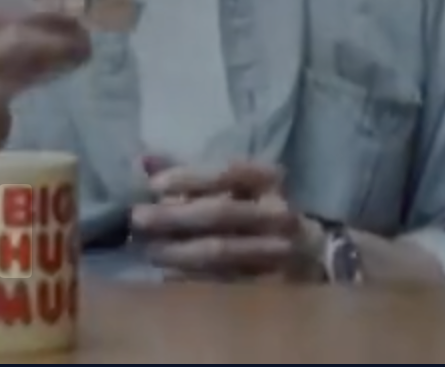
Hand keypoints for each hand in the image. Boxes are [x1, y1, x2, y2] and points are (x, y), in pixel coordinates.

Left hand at [130, 157, 314, 280]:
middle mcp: (278, 211)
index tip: (152, 185)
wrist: (308, 253)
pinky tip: (169, 275)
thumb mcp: (231, 186)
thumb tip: (142, 160)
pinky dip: (193, 278)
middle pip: (220, 212)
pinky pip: (226, 282)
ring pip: (221, 250)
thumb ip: (188, 175)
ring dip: (177, 251)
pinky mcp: (274, 284)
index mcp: (268, 179)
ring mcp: (280, 250)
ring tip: (148, 250)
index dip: (187, 177)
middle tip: (136, 219)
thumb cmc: (255, 210)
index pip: (226, 172)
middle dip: (173, 216)